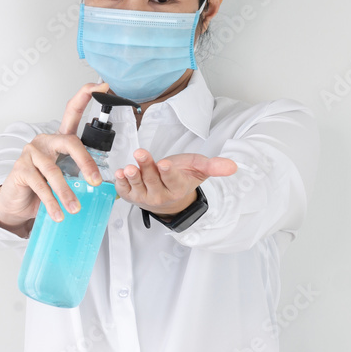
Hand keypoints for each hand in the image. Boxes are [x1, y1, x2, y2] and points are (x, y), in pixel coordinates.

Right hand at [0, 82, 109, 235]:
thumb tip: (112, 188)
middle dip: (85, 162)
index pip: (72, 112)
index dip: (85, 96)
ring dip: (66, 192)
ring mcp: (31, 154)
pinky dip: (51, 202)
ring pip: (53, 170)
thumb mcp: (66, 179)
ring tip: (74, 208)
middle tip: (96, 182)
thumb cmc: (42, 187)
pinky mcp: (20, 169)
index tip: (102, 86)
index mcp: (58, 140)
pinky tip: (58, 213)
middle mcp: (45, 142)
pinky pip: (40, 185)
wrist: (17, 203)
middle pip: (69, 142)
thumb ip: (82, 177)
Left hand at [114, 149, 237, 217]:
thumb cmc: (181, 178)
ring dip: (132, 175)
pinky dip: (120, 182)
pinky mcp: (130, 196)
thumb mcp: (198, 170)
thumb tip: (233, 166)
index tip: (164, 164)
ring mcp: (144, 197)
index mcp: (178, 188)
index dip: (168, 172)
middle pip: (152, 179)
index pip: (173, 180)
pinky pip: (124, 190)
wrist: (167, 198)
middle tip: (141, 153)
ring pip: (138, 184)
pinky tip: (117, 173)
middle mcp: (160, 195)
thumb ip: (213, 167)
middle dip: (146, 166)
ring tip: (127, 167)